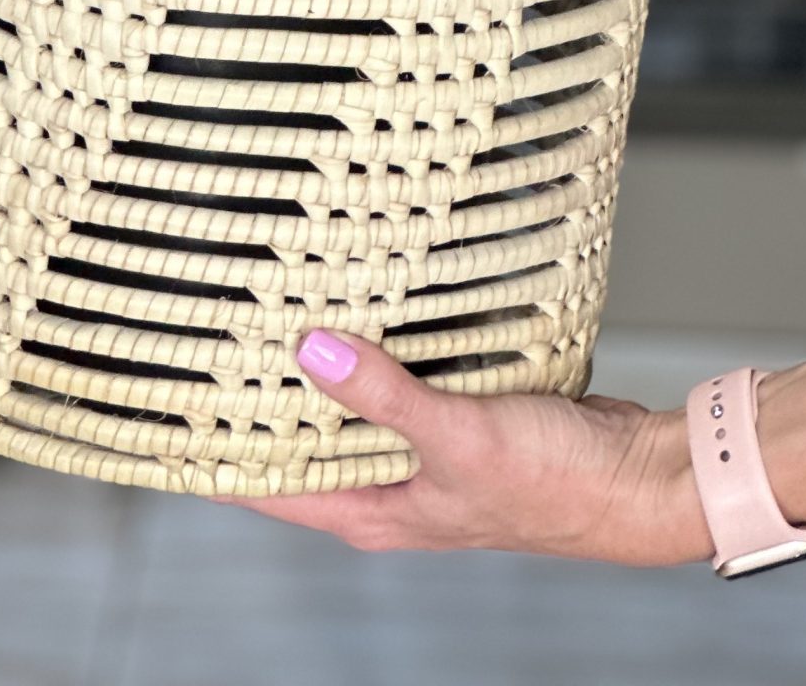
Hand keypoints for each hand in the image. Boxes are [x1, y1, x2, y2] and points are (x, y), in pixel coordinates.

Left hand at [235, 332, 708, 563]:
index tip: (170, 407)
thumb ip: (383, 394)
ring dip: (330, 357)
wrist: (635, 477)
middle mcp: (391, 483)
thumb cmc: (555, 485)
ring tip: (282, 298)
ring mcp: (426, 447)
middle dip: (266, 390)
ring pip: (355, 398)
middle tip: (220, 329)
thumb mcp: (457, 436)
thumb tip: (310, 349)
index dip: (216, 452)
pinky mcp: (460, 411)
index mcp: (376, 510)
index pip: (269, 487)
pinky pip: (403, 373)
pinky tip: (369, 297)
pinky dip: (385, 341)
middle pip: (306, 437)